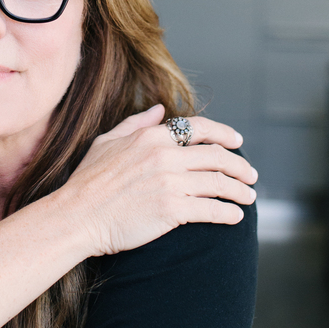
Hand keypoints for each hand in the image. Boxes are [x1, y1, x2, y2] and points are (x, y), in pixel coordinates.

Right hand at [65, 104, 257, 255]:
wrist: (76, 216)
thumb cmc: (86, 183)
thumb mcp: (106, 143)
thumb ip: (136, 124)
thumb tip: (160, 110)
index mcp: (151, 137)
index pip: (199, 128)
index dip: (225, 134)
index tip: (237, 142)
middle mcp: (165, 156)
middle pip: (218, 156)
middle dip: (241, 166)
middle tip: (251, 176)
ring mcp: (170, 183)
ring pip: (220, 183)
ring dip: (240, 191)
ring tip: (248, 198)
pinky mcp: (172, 210)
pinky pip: (211, 209)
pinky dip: (228, 213)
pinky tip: (234, 217)